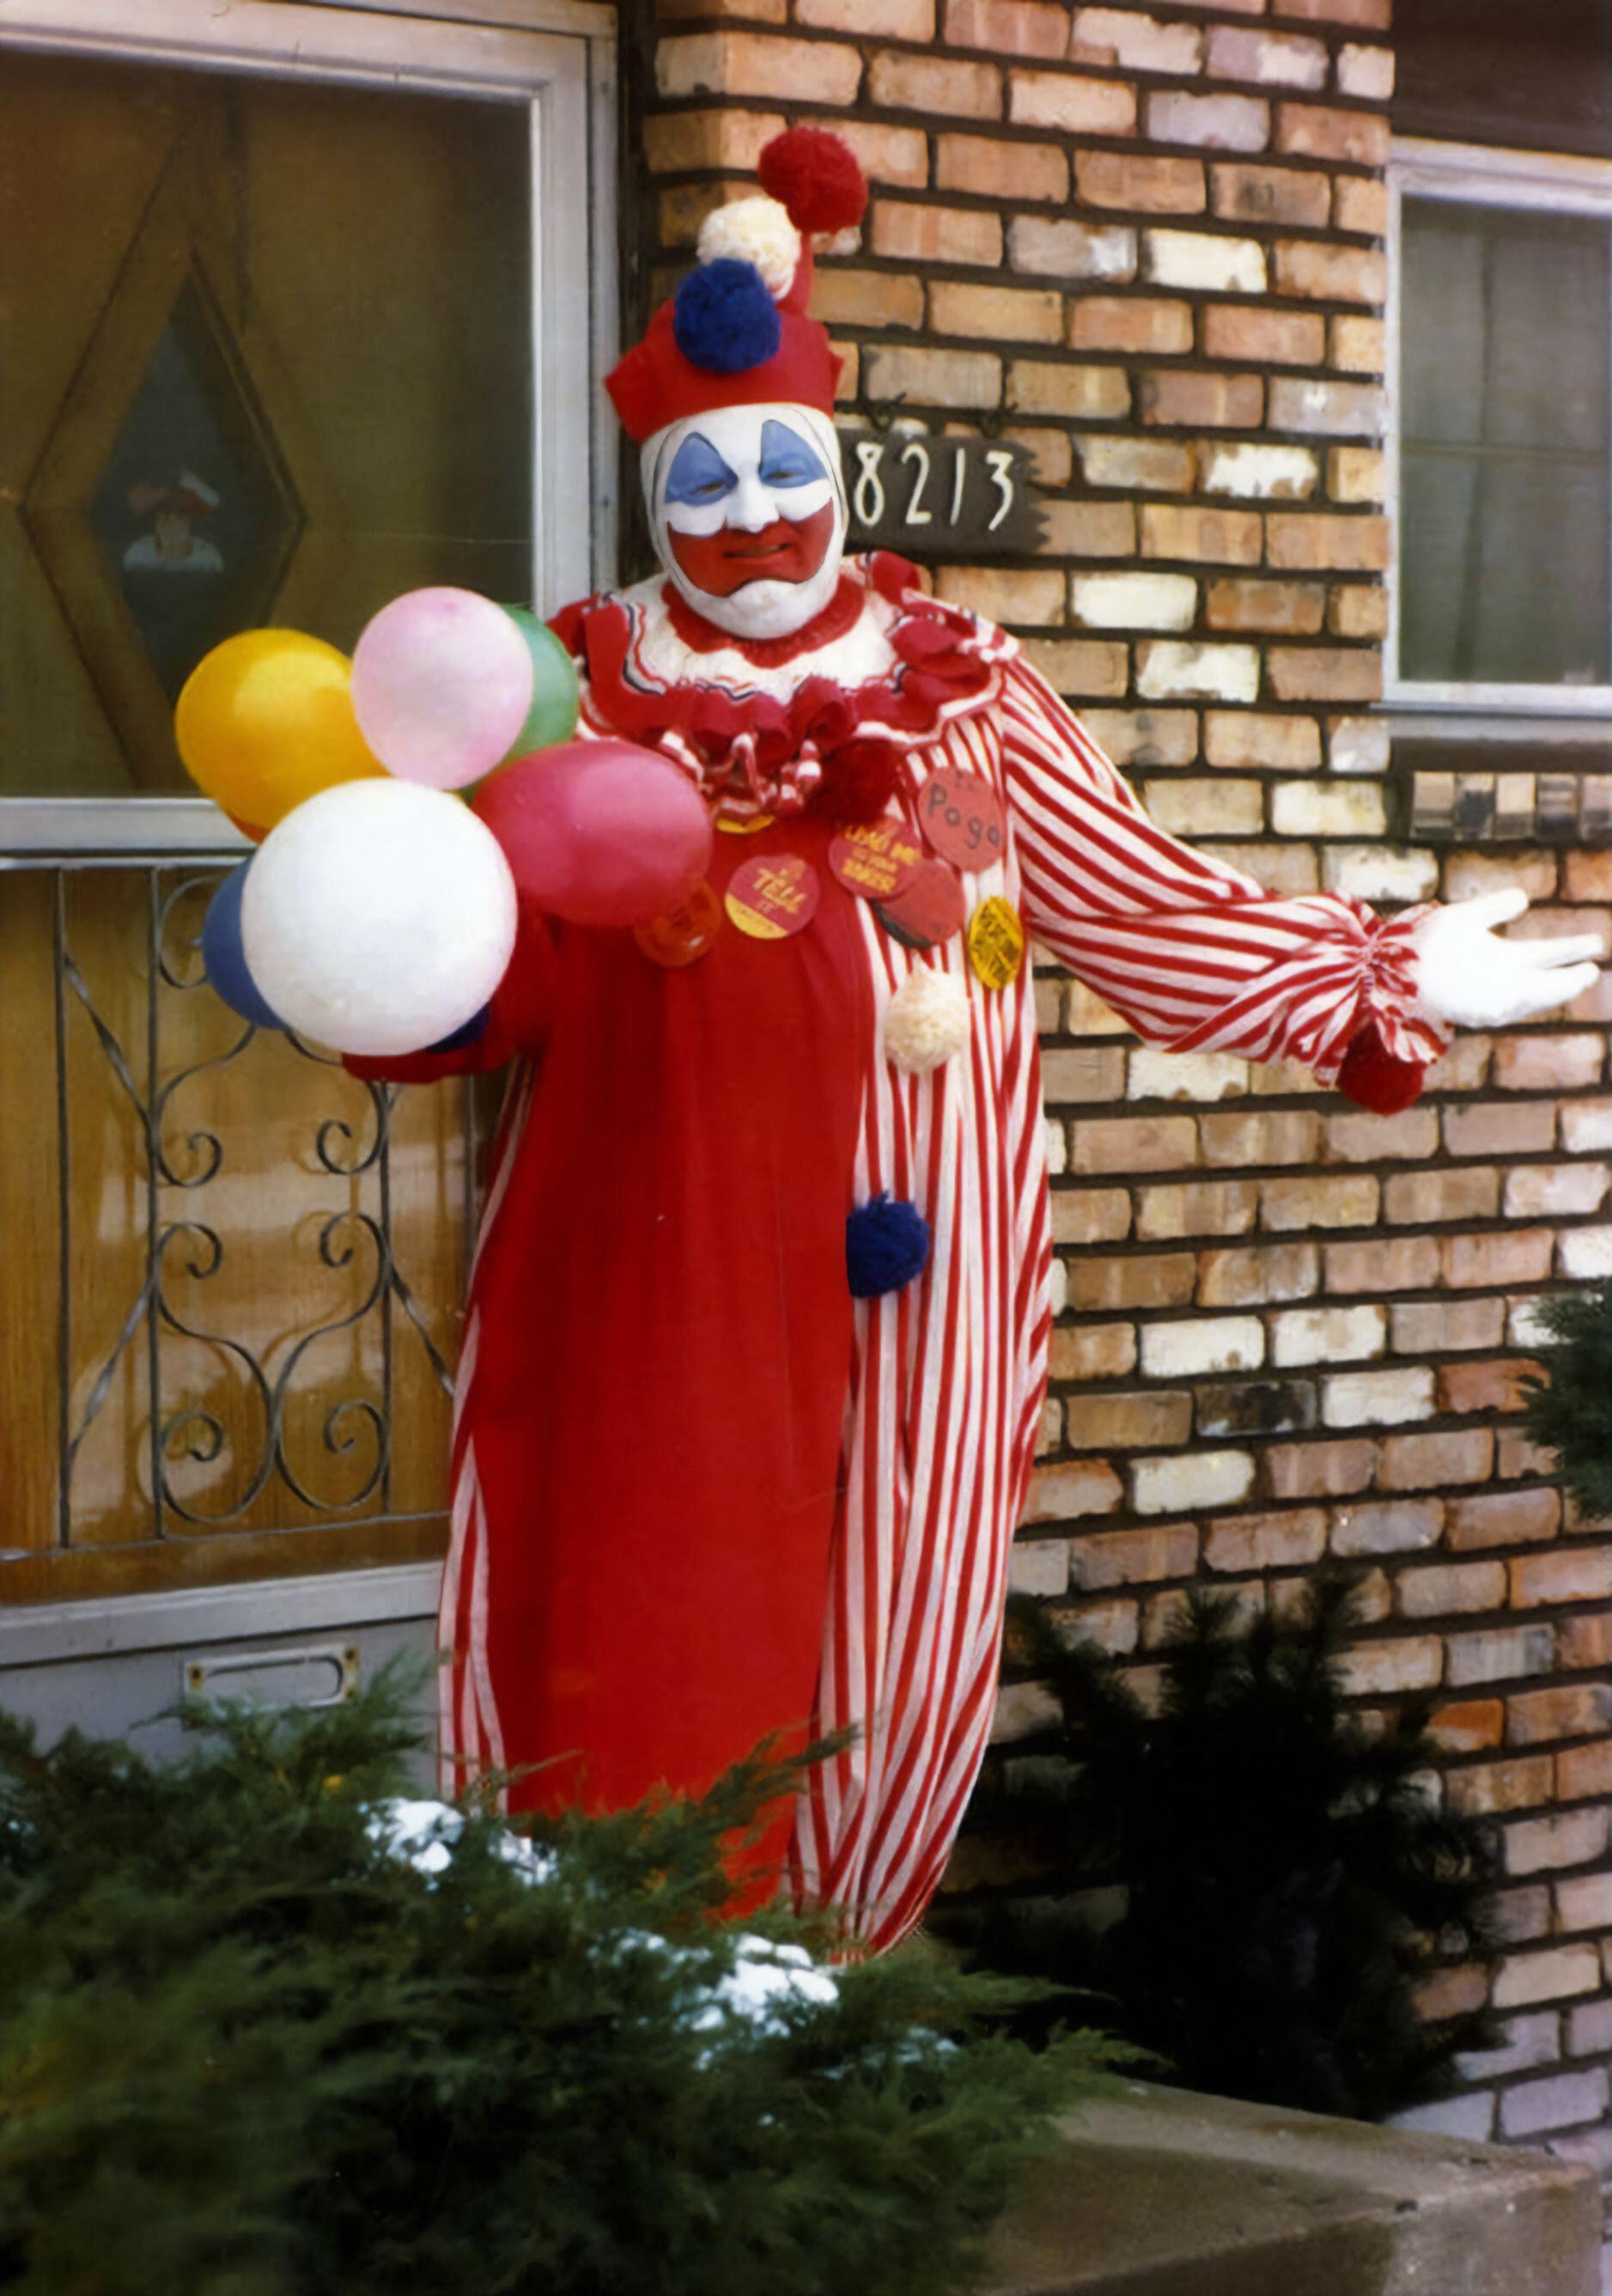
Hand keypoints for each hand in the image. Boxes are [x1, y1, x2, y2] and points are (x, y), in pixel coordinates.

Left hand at [1416, 889, 1604, 1029]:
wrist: (1393, 965)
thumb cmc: (1428, 942)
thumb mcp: (1466, 918)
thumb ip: (1494, 907)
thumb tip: (1524, 898)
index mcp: (1505, 959)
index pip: (1546, 955)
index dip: (1571, 950)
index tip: (1596, 942)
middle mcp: (1502, 981)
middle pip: (1546, 982)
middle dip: (1568, 978)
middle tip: (1591, 969)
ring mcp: (1488, 998)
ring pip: (1529, 999)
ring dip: (1552, 992)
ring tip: (1576, 980)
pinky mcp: (1470, 1010)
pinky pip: (1497, 1010)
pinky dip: (1514, 1003)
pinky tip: (1527, 995)